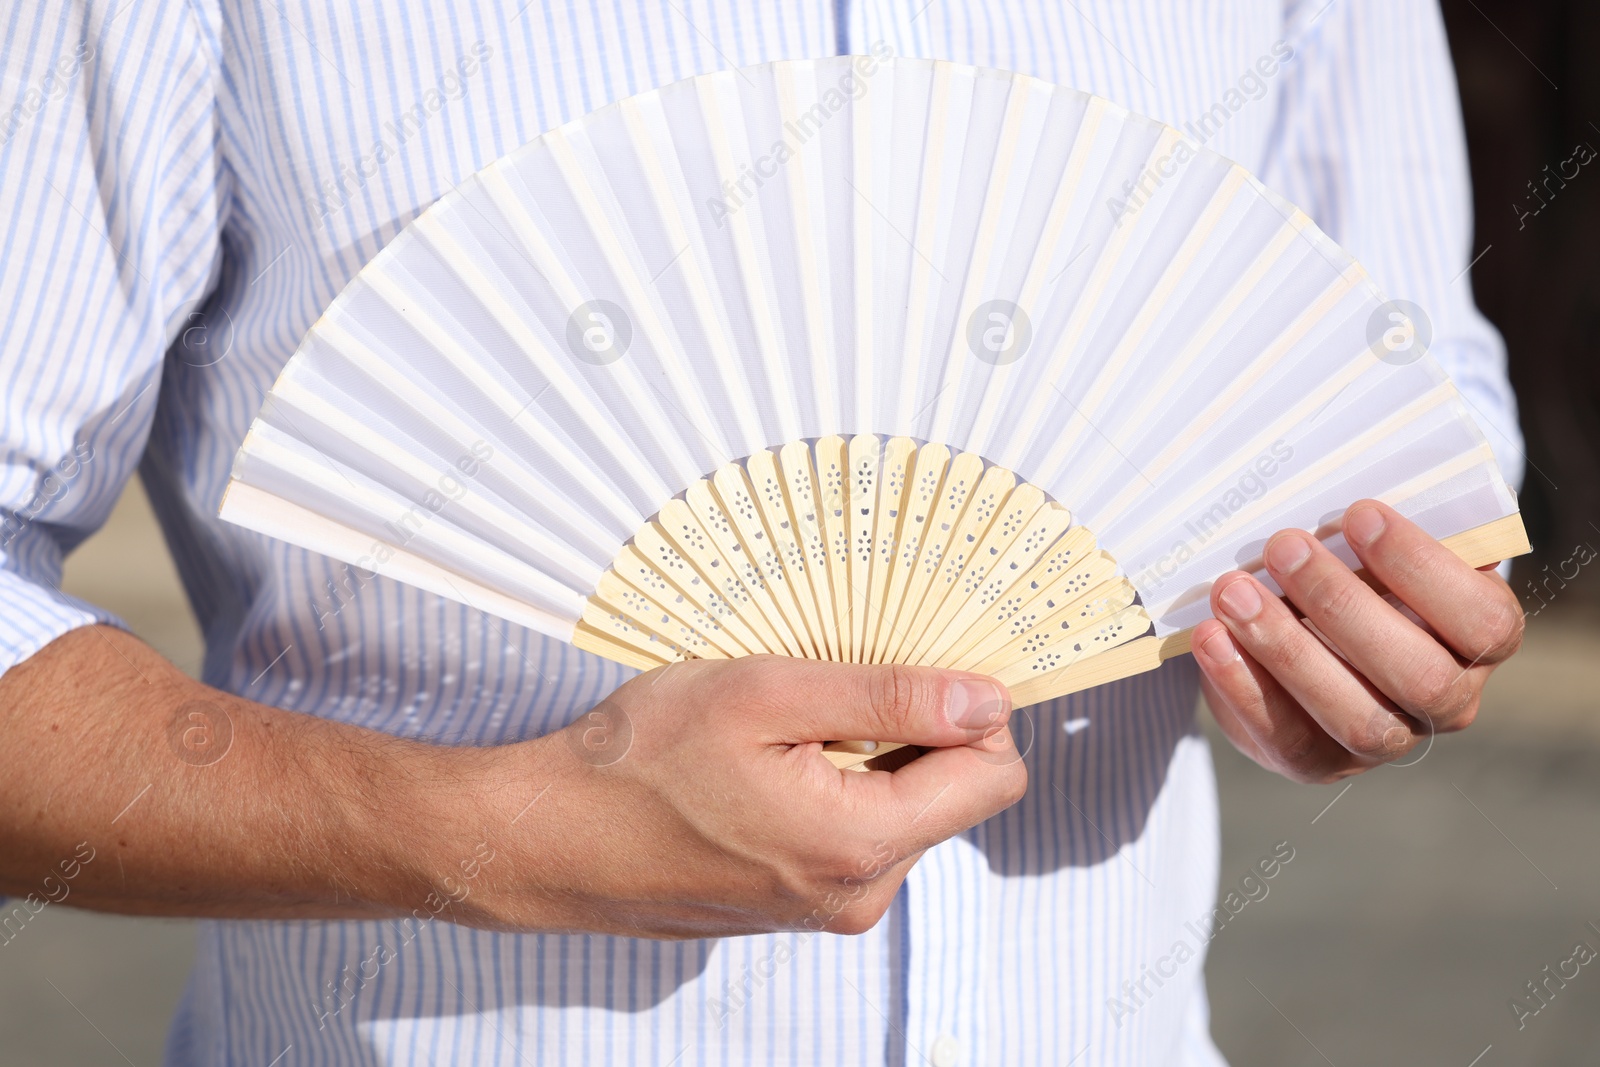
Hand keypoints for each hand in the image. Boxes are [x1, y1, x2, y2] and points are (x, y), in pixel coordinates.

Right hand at [456, 657, 1022, 938]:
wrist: (545, 838)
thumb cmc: (638, 762)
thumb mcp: (766, 696)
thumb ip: (888, 698)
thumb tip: (986, 702)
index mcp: (860, 844)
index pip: (993, 777)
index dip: (973, 710)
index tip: (920, 666)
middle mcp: (858, 894)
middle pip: (951, 795)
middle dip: (914, 732)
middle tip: (829, 688)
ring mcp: (824, 907)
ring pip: (902, 813)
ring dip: (867, 758)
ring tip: (782, 727)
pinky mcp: (794, 905)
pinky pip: (853, 835)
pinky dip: (833, 787)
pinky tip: (765, 762)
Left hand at [1192, 500, 1523, 783]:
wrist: (1305, 629)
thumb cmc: (1358, 569)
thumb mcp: (1380, 543)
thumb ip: (1381, 529)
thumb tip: (1340, 487)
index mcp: (1482, 640)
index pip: (1484, 621)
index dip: (1424, 568)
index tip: (1358, 513)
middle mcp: (1448, 701)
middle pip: (1419, 676)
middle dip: (1343, 606)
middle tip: (1283, 546)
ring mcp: (1387, 741)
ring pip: (1355, 718)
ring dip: (1287, 649)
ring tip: (1233, 591)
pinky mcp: (1320, 763)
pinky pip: (1288, 739)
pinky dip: (1244, 685)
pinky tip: (1210, 637)